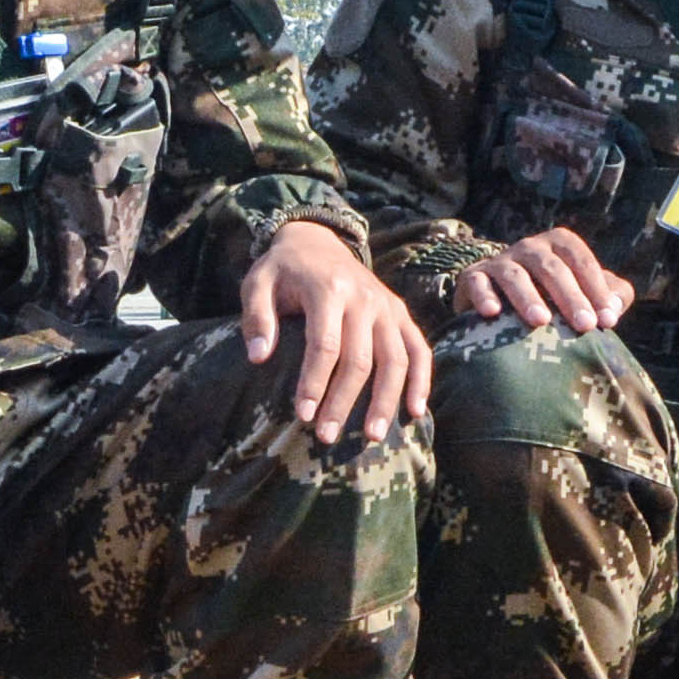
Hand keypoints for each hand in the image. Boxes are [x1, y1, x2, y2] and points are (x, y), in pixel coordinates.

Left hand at [238, 218, 434, 443]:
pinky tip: (415, 412)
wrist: (316, 241)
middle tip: (326, 438)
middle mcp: (364, 298)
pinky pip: (419, 349)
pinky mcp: (400, 313)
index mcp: (328, 290)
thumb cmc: (283, 271)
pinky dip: (421, 381)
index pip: (325, 344)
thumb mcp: (257, 284)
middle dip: (343, 402)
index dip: (314, 383)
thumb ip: (256, 318)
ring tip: (372, 437)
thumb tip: (258, 358)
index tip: (303, 415)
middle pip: (360, 359)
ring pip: (395, 359)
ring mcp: (387, 306)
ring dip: (385, 401)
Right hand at [444, 227, 633, 335]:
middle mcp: (529, 248)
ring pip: (514, 274)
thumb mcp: (587, 294)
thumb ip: (611, 295)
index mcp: (559, 245)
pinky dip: (484, 296)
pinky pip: (476, 282)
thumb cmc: (555, 300)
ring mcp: (499, 261)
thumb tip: (616, 306)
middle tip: (585, 325)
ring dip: (528, 297)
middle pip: (551, 267)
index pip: (580, 260)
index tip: (608, 320)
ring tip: (541, 321)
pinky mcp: (472, 278)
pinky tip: (493, 313)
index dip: (596, 288)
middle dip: (570, 296)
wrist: (504, 307)